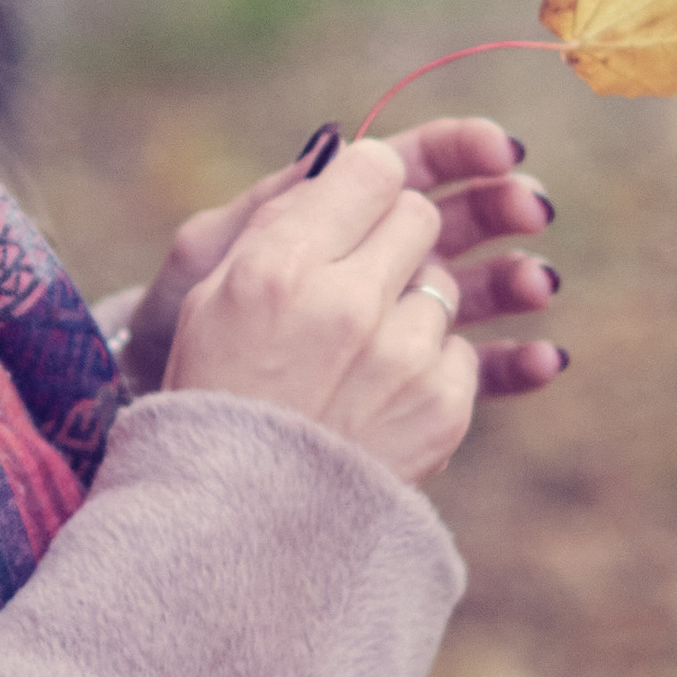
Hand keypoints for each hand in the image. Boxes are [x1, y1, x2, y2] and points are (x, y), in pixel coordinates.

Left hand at [118, 114, 563, 406]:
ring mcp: (401, 320)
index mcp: (336, 214)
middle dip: (502, 207)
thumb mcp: (212, 255)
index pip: (413, 165)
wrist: (176, 406)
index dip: (462, 149)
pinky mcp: (416, 384)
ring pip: (480, 288)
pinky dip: (516, 363)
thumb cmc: (180, 320)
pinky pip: (478, 369)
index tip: (497, 150)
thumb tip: (335, 143)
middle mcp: (378, 260)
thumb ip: (274, 202)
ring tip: (537, 285)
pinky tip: (545, 362)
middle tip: (530, 208)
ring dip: (516, 280)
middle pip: (462, 219)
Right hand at [160, 137, 506, 488]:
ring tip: (362, 352)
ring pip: (446, 283)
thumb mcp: (212, 294)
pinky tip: (383, 395)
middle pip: (420, 217)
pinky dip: (431, 366)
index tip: (359, 201)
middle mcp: (348, 304)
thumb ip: (277, 221)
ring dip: (413, 305)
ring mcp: (404, 358)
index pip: (371, 169)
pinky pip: (465, 349)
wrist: (240, 519)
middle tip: (363, 273)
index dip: (369, 183)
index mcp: (281, 267)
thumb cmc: (216, 392)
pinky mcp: (442, 407)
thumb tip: (338, 156)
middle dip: (399, 236)